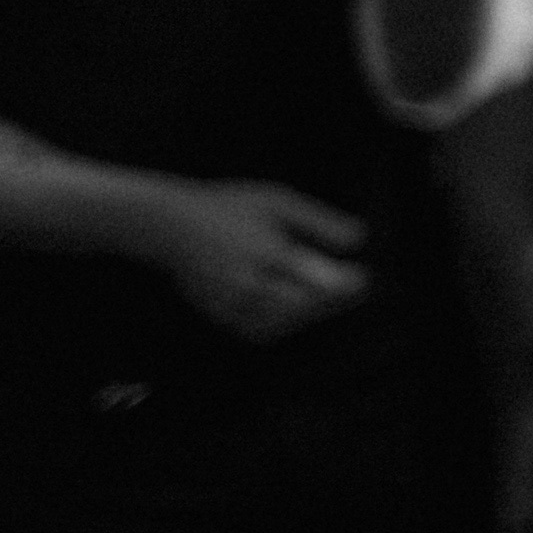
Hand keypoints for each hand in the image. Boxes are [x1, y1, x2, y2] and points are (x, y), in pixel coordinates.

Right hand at [152, 180, 369, 340]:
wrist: (169, 225)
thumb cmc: (230, 208)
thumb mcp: (277, 202)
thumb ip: (318, 222)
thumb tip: (359, 240)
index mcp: (264, 251)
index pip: (315, 279)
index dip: (346, 284)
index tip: (363, 277)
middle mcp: (245, 282)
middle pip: (302, 305)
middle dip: (333, 300)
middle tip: (356, 288)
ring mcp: (229, 303)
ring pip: (283, 322)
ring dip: (311, 312)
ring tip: (329, 296)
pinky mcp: (219, 315)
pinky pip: (261, 330)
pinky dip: (284, 322)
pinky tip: (298, 307)